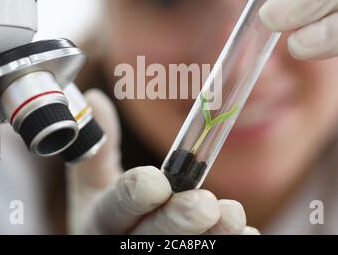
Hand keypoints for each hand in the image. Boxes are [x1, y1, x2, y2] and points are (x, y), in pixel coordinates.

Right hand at [67, 89, 258, 234]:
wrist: (115, 245)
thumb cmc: (108, 215)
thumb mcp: (92, 184)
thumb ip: (99, 146)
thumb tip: (95, 98)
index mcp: (99, 220)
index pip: (115, 208)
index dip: (134, 195)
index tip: (155, 181)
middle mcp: (125, 243)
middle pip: (152, 235)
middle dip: (179, 220)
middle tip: (205, 205)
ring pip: (185, 250)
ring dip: (213, 233)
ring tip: (233, 215)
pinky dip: (229, 244)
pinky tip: (245, 232)